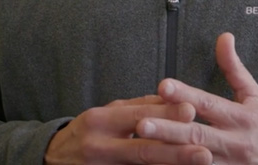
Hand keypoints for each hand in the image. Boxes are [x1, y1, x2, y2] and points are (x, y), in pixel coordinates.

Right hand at [44, 95, 211, 164]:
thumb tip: (171, 99)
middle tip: (204, 151)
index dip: (165, 115)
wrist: (53, 159)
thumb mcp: (105, 114)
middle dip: (174, 151)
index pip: (137, 116)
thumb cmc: (87, 132)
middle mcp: (98, 145)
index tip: (192, 111)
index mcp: (99, 120)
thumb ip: (136, 108)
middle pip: (141, 149)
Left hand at [135, 33, 257, 164]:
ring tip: (143, 145)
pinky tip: (155, 163)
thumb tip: (224, 36)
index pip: (209, 104)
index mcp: (239, 117)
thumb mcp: (254, 96)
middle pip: (197, 134)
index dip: (186, 95)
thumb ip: (234, 68)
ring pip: (196, 159)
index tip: (163, 86)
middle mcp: (234, 141)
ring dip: (169, 153)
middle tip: (141, 123)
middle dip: (168, 129)